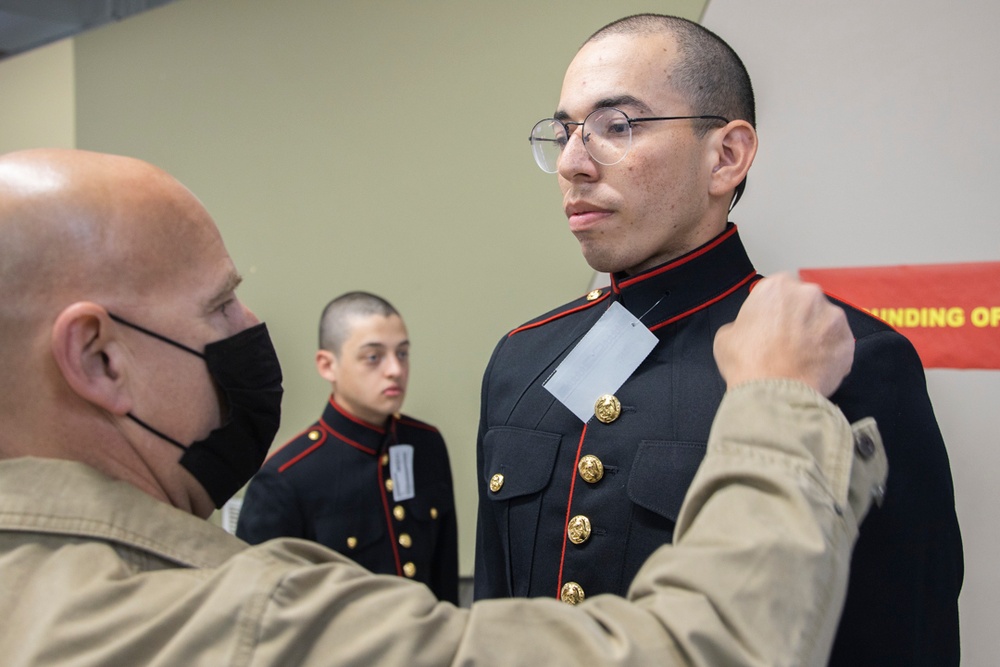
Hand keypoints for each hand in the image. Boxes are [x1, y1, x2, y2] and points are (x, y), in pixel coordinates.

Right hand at [714, 273, 853, 396]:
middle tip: (786, 341)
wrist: (775, 393)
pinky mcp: (848, 339)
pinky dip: (829, 353)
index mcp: (777, 287)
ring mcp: (833, 316)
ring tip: (801, 357)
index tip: (771, 322)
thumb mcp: (726, 336)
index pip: (778, 289)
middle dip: (798, 318)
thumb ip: (743, 324)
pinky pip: (838, 343)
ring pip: (824, 321)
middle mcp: (808, 294)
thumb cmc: (750, 363)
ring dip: (816, 334)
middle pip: (805, 302)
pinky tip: (813, 367)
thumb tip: (750, 331)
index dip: (774, 308)